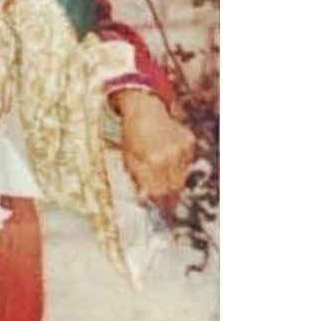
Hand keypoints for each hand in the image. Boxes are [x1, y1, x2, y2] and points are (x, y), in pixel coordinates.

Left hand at [113, 90, 197, 208]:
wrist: (145, 111)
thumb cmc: (132, 136)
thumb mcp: (129, 159)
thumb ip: (139, 181)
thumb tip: (146, 201)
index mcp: (153, 161)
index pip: (160, 192)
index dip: (158, 203)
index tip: (158, 209)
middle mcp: (171, 155)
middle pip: (174, 188)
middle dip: (168, 196)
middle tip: (163, 200)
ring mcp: (183, 149)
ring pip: (182, 177)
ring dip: (173, 180)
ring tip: (162, 173)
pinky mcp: (190, 143)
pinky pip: (187, 164)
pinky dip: (179, 166)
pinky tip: (168, 157)